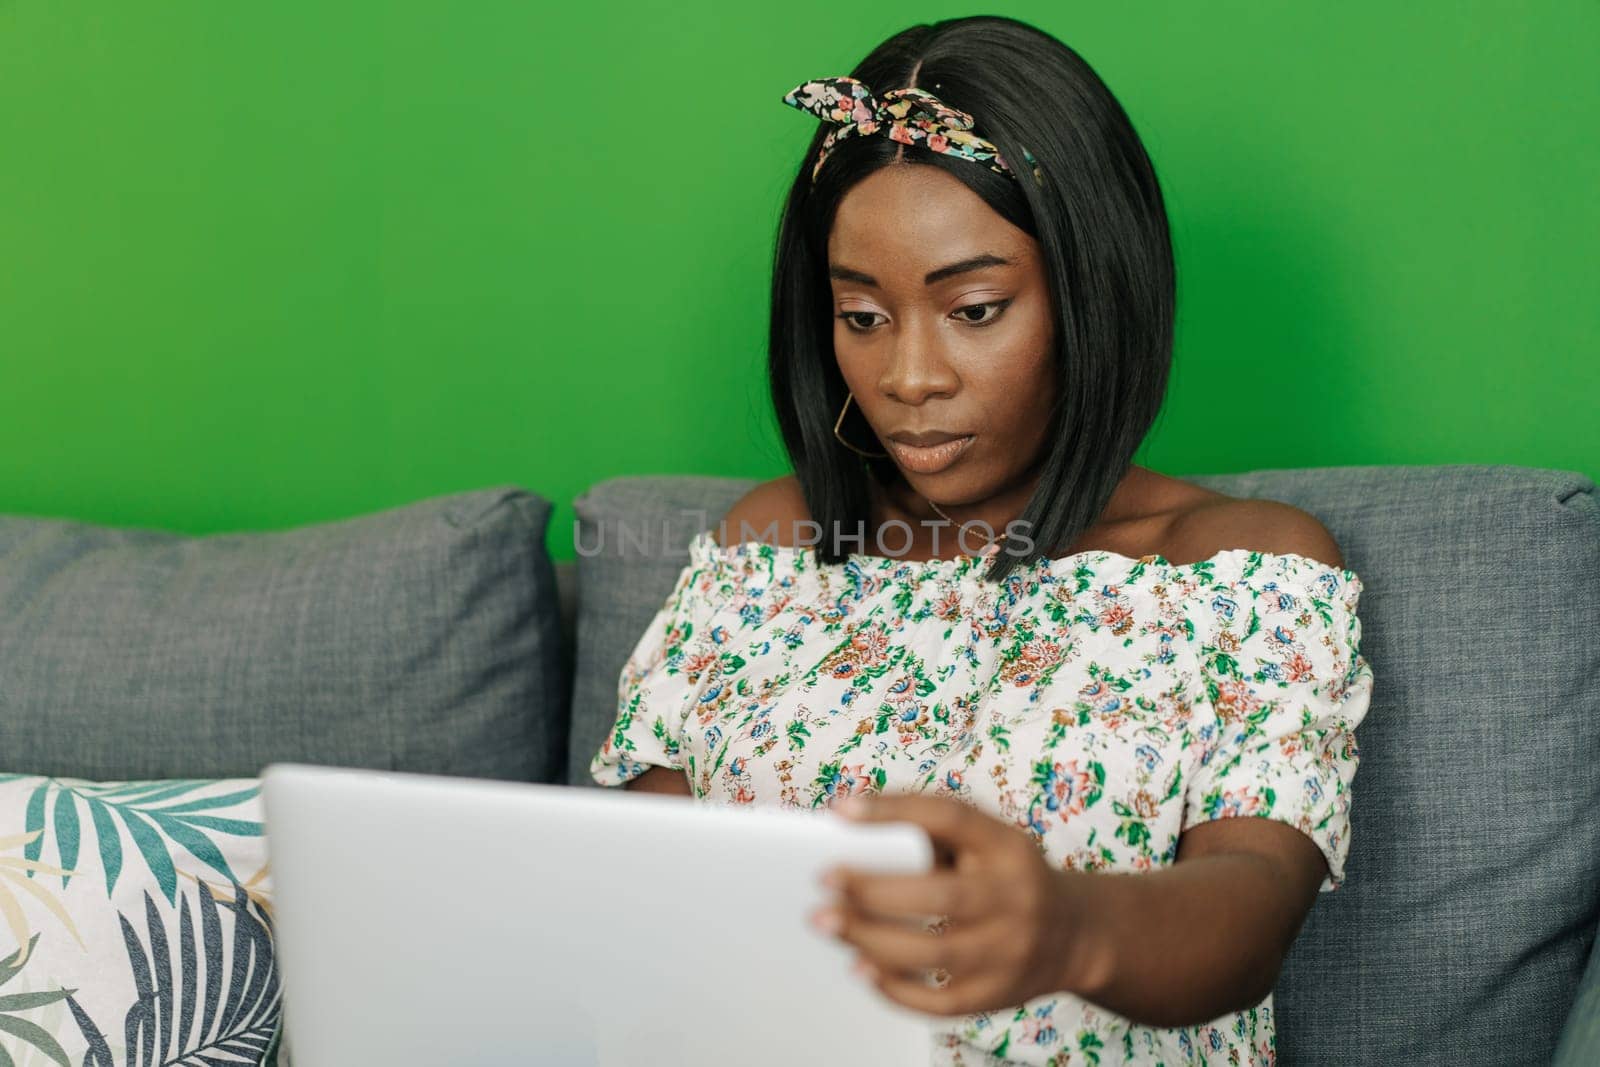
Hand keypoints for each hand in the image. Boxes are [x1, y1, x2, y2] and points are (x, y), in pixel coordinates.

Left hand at [811, 792, 1100, 1016]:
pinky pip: (939, 1001)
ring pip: (933, 954)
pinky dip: (894, 988)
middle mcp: (1014, 898)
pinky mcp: (997, 995)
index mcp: (1007, 847)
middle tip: (823, 880)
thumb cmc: (1008, 876)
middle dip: (873, 890)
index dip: (895, 811)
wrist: (1074, 934)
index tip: (842, 810)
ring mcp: (1009, 952)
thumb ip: (935, 832)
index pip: (951, 818)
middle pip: (940, 895)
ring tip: (828, 923)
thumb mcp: (990, 840)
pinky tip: (861, 967)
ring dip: (871, 939)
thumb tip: (851, 824)